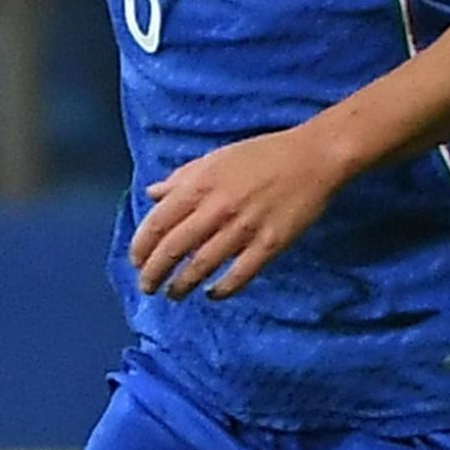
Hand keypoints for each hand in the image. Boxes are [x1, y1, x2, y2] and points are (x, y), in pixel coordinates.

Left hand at [129, 126, 355, 300]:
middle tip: (147, 286)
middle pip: (173, 250)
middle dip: (153, 274)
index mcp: (200, 185)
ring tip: (174, 294)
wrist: (313, 158)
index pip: (157, 223)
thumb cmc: (264, 154)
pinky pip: (238, 276)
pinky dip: (221, 290)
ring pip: (200, 267)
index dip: (141, 247)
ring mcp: (243, 230)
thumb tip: (153, 193)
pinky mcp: (269, 246)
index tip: (136, 261)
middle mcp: (216, 209)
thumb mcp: (216, 158)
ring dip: (182, 286)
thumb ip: (182, 178)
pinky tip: (212, 294)